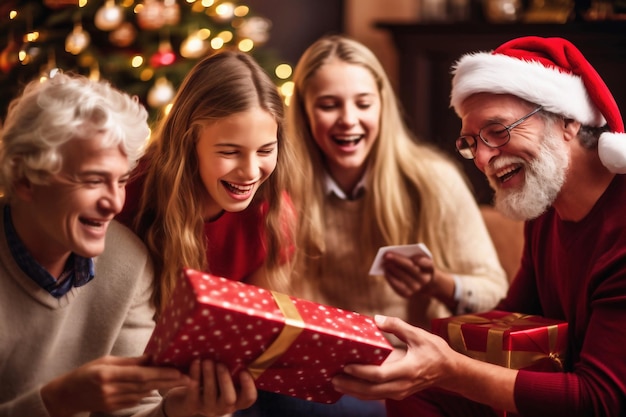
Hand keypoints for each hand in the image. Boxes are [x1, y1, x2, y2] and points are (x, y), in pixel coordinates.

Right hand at [41, 355, 189, 416]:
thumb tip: (153, 357)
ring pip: (143, 393)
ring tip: (180, 381)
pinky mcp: (114, 408)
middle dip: (169, 382)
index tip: (178, 371)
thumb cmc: (85, 373)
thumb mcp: (106, 361)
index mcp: (108, 375)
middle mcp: (111, 390)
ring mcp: (113, 401)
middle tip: (188, 378)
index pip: (140, 375)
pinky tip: (162, 387)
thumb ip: (130, 361)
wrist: (66, 396)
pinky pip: (136, 399)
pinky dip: (149, 392)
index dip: (160, 374)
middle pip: (146, 386)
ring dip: (163, 387)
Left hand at [164, 360, 256, 416]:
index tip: (244, 371)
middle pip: (229, 399)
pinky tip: (196, 362)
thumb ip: (235, 371)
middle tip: (221, 364)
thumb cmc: (214, 382)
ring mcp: (208, 408)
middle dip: (225, 380)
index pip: (248, 398)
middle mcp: (224, 407)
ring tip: (207, 360)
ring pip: (210, 393)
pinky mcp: (192, 405)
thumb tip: (242, 351)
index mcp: (237, 399)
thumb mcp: (227, 380)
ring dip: (209, 375)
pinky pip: (194, 390)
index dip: (248, 386)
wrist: (189, 398)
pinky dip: (195, 374)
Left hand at [332, 315, 457, 400]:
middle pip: (372, 390)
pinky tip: (348, 387)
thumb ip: (398, 326)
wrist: (449, 370)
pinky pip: (376, 395)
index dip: (362, 372)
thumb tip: (377, 319)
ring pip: (373, 396)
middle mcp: (402, 385)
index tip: (347, 366)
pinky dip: (361, 392)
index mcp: (408, 370)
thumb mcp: (419, 334)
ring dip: (353, 391)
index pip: (380, 375)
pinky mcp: (397, 392)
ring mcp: (400, 391)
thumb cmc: (434, 351)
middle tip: (333, 377)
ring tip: (335, 383)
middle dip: (351, 385)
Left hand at [383, 252, 455, 306]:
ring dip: (392, 270)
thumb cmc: (420, 267)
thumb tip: (402, 257)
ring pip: (403, 277)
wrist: (425, 284)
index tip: (413, 258)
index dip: (420, 260)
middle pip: (410, 268)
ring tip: (384, 263)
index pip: (426, 263)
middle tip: (386, 255)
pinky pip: (398, 286)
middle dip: (397, 261)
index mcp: (430, 268)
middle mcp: (424, 279)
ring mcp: (416, 288)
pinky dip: (391, 279)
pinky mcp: (408, 294)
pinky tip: (385, 272)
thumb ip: (416, 256)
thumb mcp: (422, 260)